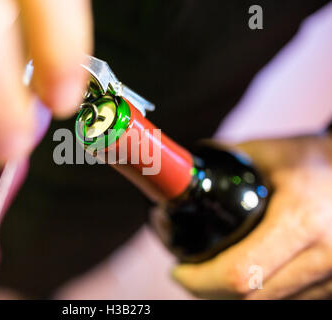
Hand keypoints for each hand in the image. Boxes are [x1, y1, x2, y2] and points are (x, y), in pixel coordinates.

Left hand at [172, 134, 331, 298]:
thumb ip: (225, 161)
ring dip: (231, 297)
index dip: (201, 279)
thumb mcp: (269, 151)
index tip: (179, 270)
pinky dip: (260, 294)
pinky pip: (290, 301)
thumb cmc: (315, 160)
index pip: (241, 272)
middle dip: (208, 291)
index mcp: (301, 221)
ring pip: (270, 304)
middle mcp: (323, 256)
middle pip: (251, 298)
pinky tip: (245, 277)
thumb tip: (186, 174)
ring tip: (210, 274)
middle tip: (188, 275)